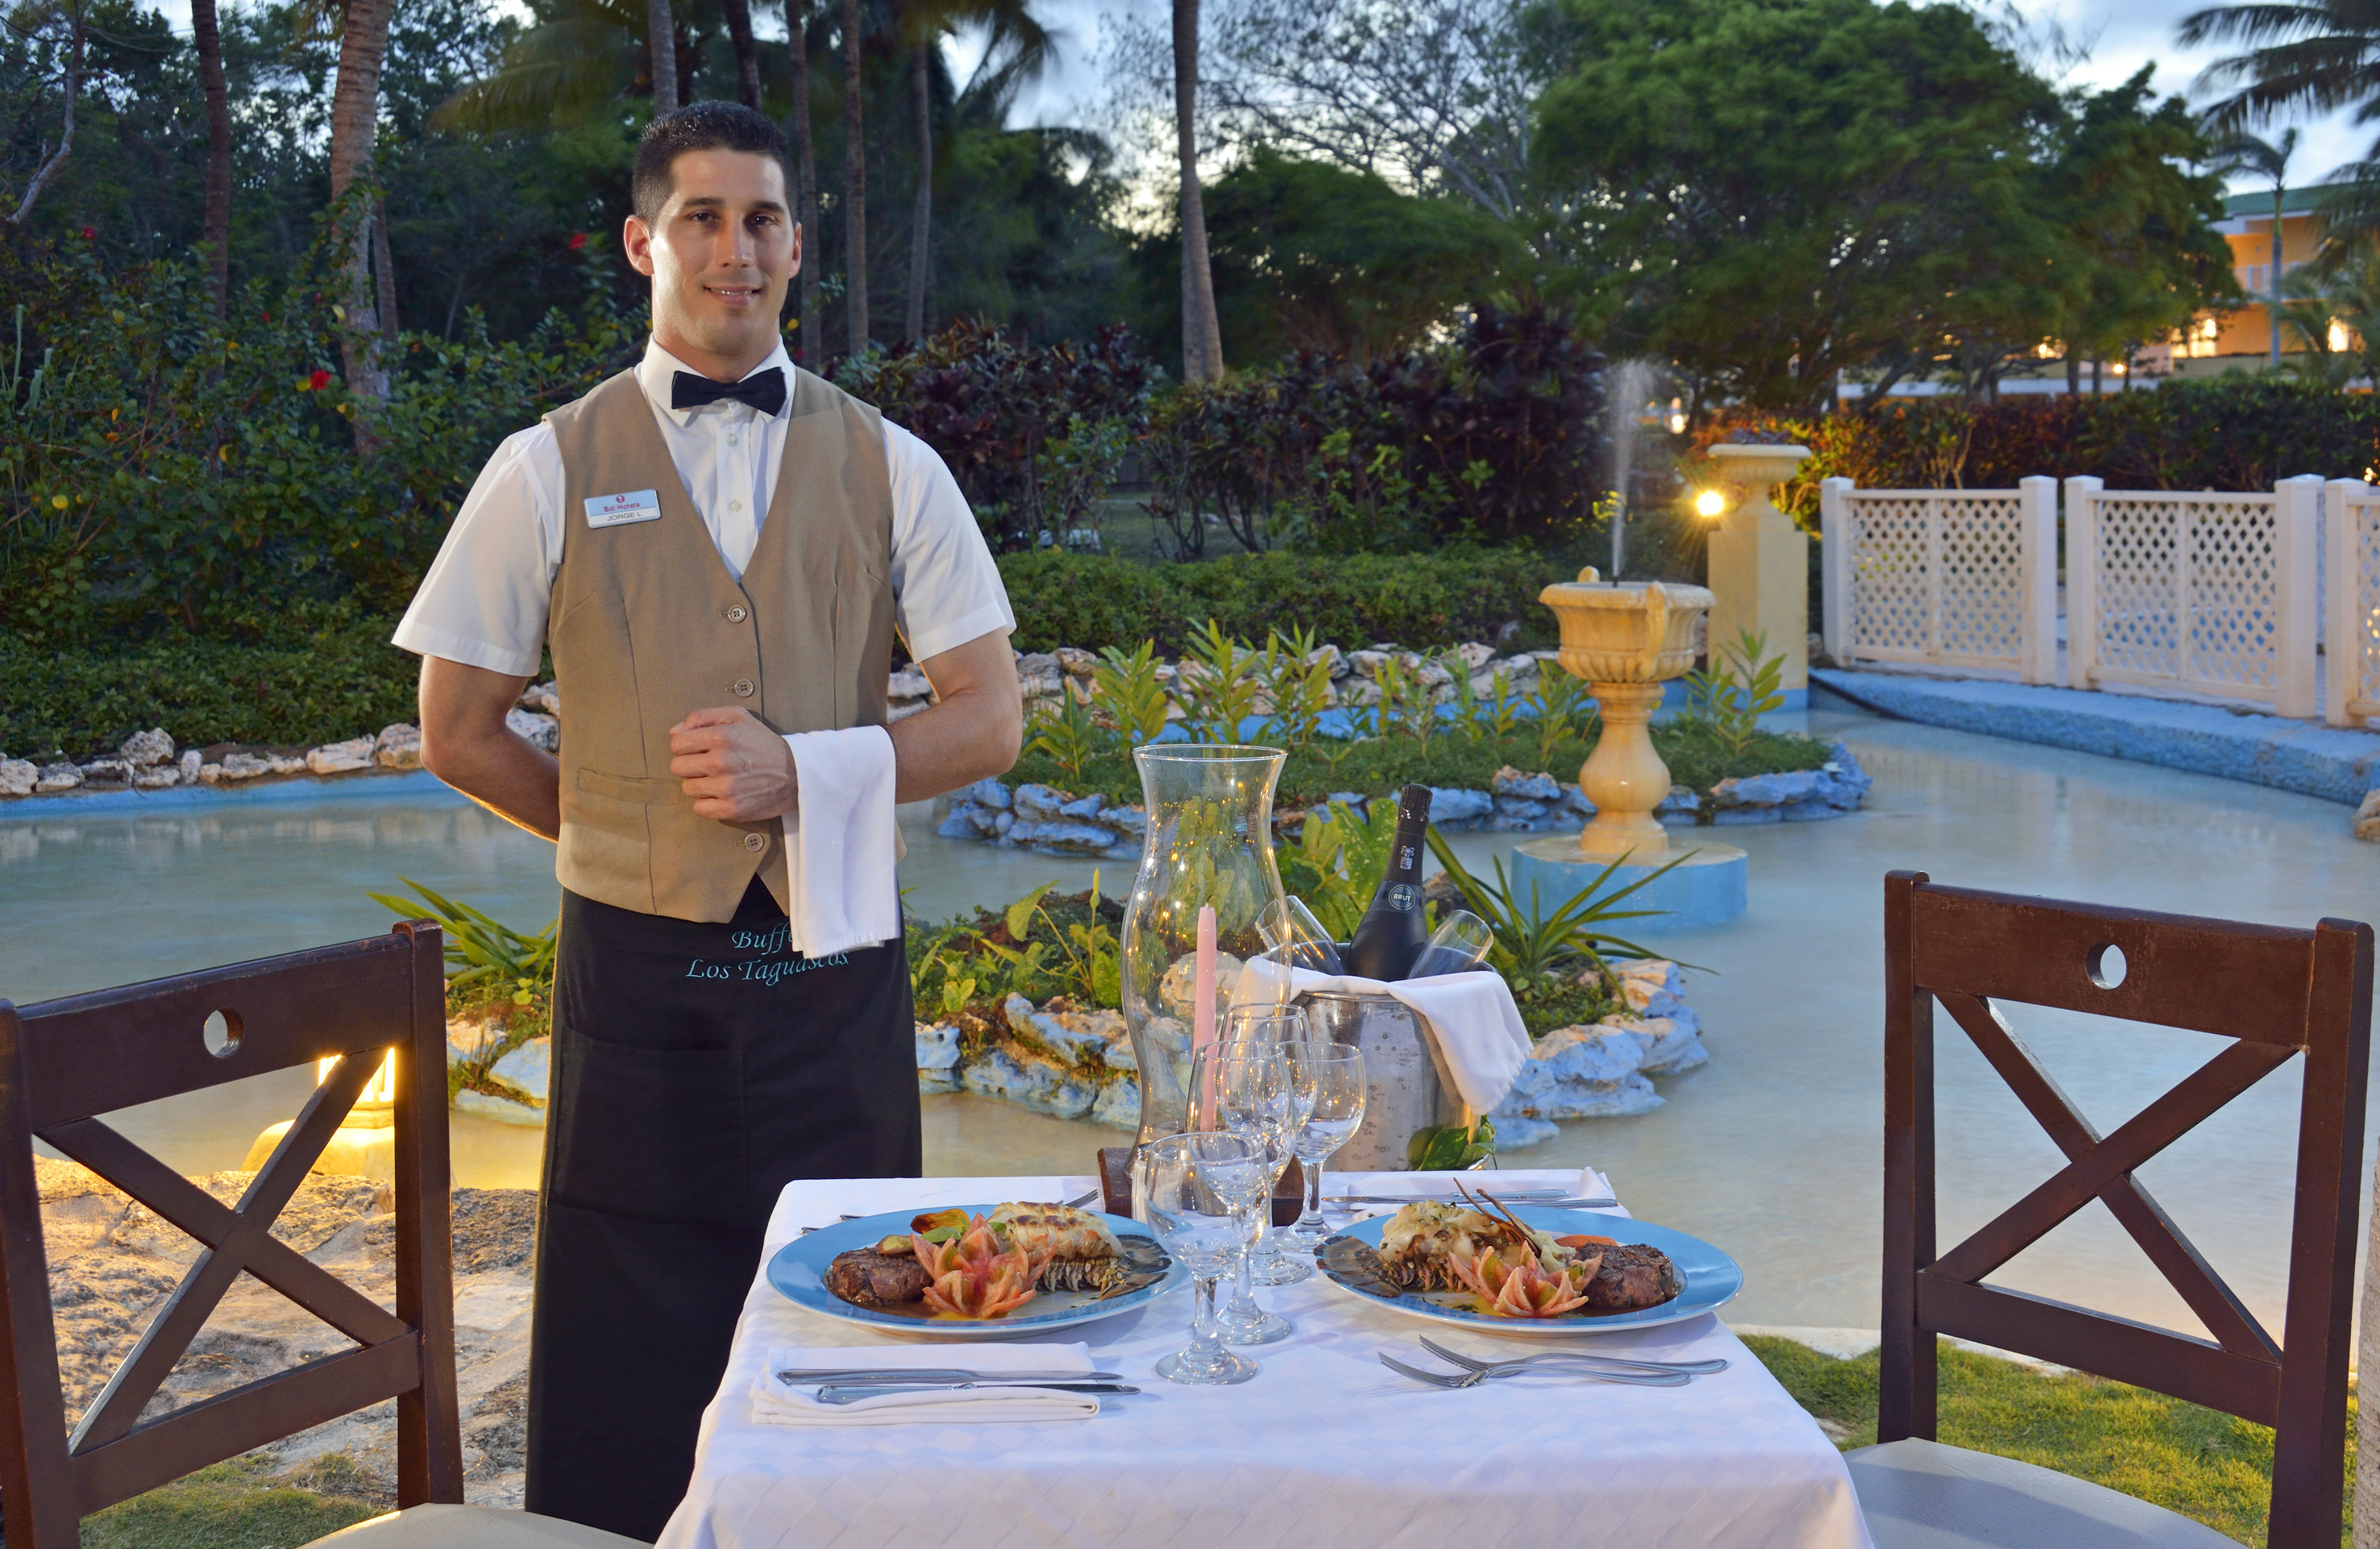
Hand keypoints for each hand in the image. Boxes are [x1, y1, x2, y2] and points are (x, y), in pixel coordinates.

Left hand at [668, 706, 796, 821]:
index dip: (685, 746)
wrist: (796, 773)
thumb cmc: (764, 744)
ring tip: (717, 779)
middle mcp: (721, 761)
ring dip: (699, 785)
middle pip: (677, 767)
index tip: (698, 749)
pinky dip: (707, 803)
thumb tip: (674, 732)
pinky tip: (720, 795)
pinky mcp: (731, 809)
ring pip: (687, 789)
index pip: (677, 744)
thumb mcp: (738, 717)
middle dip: (689, 765)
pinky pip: (699, 808)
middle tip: (707, 765)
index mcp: (721, 736)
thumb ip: (703, 716)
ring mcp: (726, 787)